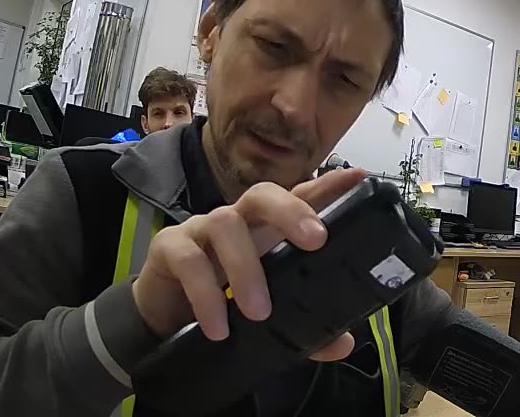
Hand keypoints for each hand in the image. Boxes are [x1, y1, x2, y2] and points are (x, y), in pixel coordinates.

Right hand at [131, 167, 364, 360]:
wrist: (162, 322)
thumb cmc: (222, 303)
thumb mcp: (267, 320)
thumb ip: (303, 331)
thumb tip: (343, 343)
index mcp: (266, 230)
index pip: (298, 199)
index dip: (326, 186)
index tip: (357, 177)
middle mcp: (237, 220)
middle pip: (262, 194)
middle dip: (291, 211)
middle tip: (316, 241)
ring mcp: (201, 228)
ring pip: (226, 224)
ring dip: (246, 268)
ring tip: (259, 313)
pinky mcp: (169, 247)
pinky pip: (188, 260)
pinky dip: (204, 294)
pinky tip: (216, 327)